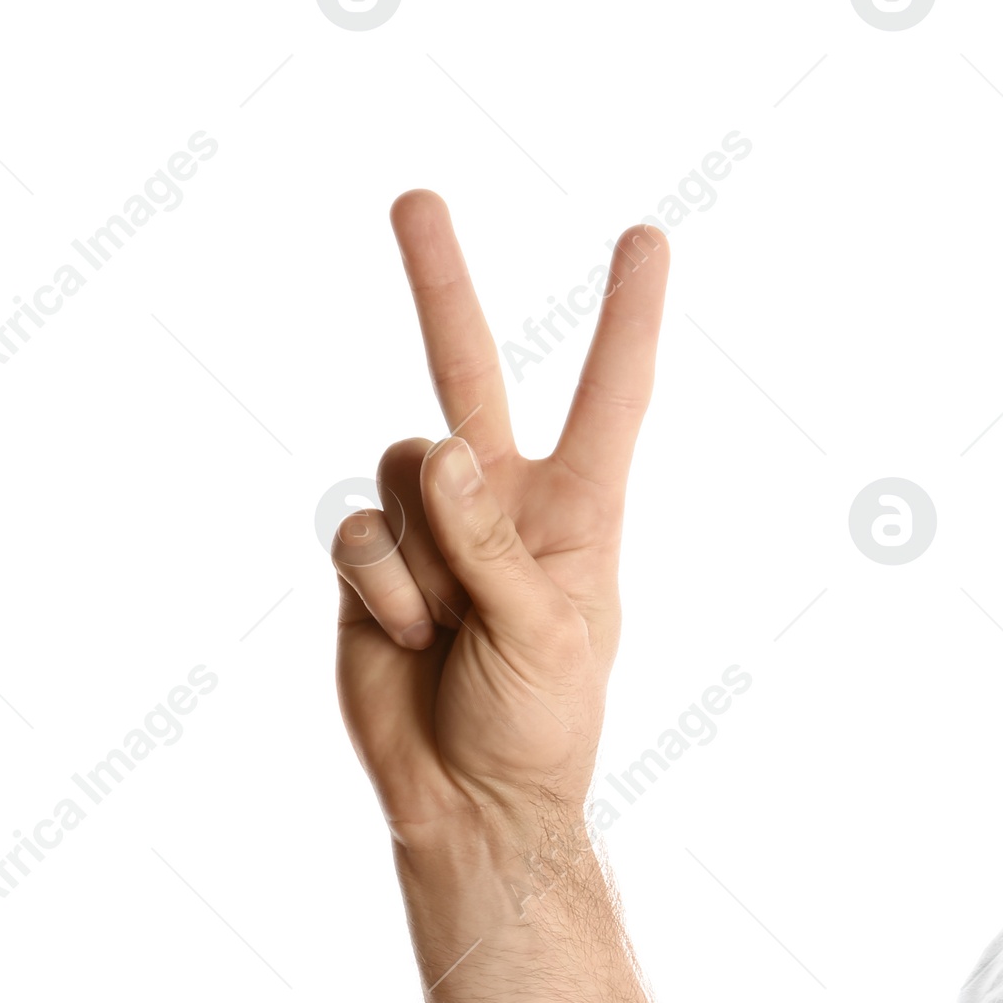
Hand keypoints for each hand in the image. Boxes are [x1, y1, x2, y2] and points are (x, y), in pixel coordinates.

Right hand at [332, 191, 669, 853]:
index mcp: (577, 512)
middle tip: (415, 199)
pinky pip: (356, 533)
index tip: (646, 239)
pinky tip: (409, 640)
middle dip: (440, 287)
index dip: (625, 319)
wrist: (467, 803)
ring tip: (448, 630)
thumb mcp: (546, 634)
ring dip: (421, 553)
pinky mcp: (372, 567)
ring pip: (400, 466)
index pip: (609, 398)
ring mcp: (431, 531)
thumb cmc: (537, 725)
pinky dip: (382, 588)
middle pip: (466, 372)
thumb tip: (438, 446)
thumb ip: (493, 540)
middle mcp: (500, 503)